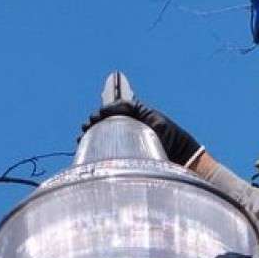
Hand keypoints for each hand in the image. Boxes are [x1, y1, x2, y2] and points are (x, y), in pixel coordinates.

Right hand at [81, 96, 201, 166]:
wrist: (176, 152)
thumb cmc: (169, 137)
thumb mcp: (160, 127)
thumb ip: (148, 123)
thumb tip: (137, 124)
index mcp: (136, 110)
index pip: (118, 105)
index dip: (109, 108)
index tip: (102, 114)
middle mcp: (127, 118)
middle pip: (106, 115)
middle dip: (96, 118)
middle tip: (89, 124)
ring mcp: (122, 130)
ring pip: (102, 125)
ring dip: (91, 127)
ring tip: (84, 132)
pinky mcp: (119, 142)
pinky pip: (102, 137)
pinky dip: (91, 139)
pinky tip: (82, 142)